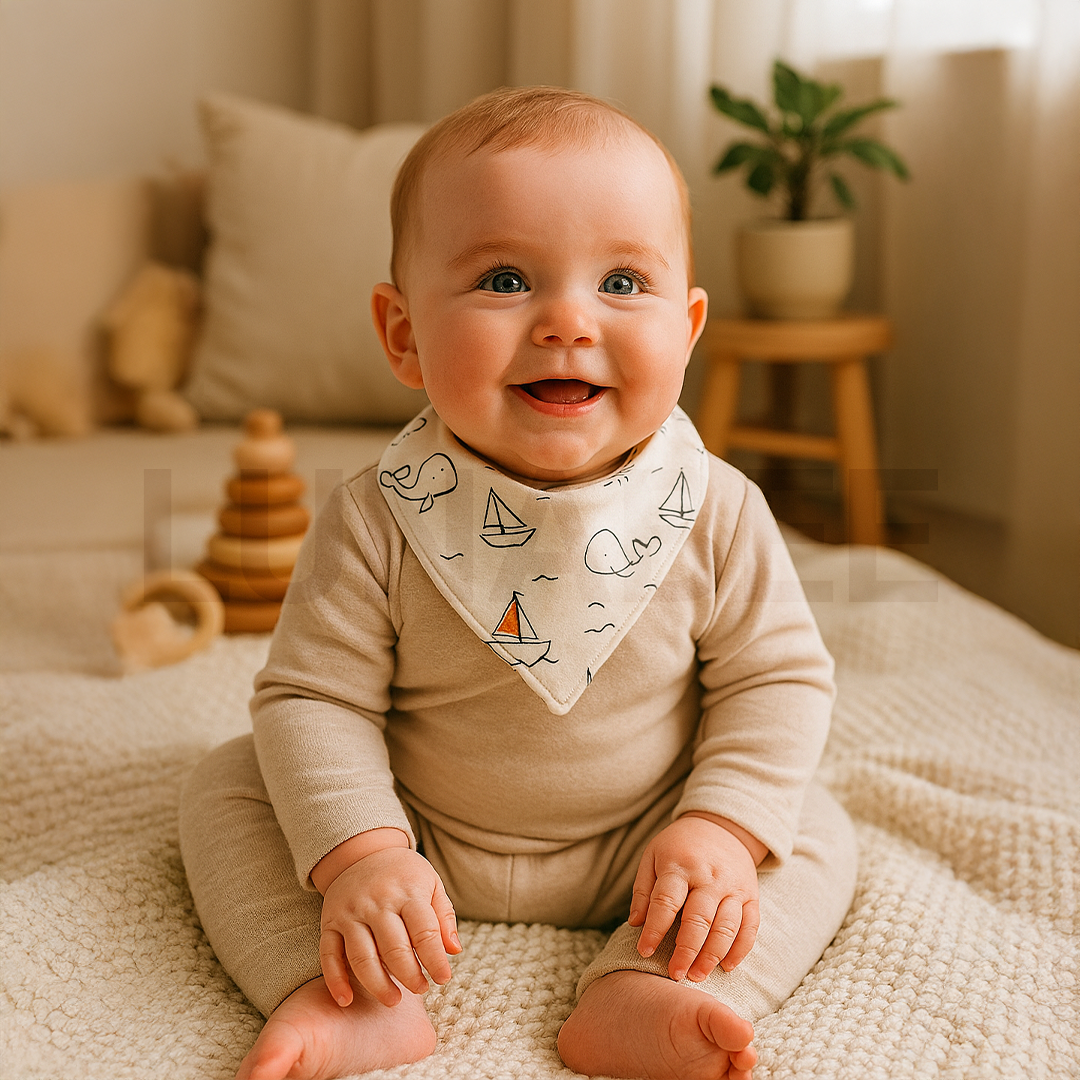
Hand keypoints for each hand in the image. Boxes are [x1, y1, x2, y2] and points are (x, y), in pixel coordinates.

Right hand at [318, 846, 460, 1007]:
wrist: (363, 851)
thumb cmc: (405, 875)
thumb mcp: (432, 883)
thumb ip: (444, 917)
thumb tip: (454, 951)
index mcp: (408, 892)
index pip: (424, 932)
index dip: (435, 960)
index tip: (443, 979)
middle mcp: (377, 902)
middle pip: (394, 949)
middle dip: (410, 976)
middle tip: (421, 990)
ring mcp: (351, 912)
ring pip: (362, 958)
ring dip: (378, 985)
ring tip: (393, 1000)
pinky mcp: (330, 922)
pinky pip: (329, 955)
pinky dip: (335, 980)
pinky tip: (346, 1000)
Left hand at [628, 814, 760, 982]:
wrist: (721, 826)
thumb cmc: (680, 846)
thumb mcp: (653, 856)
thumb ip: (644, 890)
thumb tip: (635, 924)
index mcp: (679, 865)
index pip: (666, 901)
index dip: (655, 929)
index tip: (644, 951)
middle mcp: (709, 877)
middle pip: (699, 919)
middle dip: (686, 950)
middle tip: (675, 975)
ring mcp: (733, 887)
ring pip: (726, 927)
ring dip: (712, 955)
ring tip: (697, 976)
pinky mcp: (751, 895)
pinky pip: (750, 927)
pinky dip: (740, 949)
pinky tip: (727, 966)